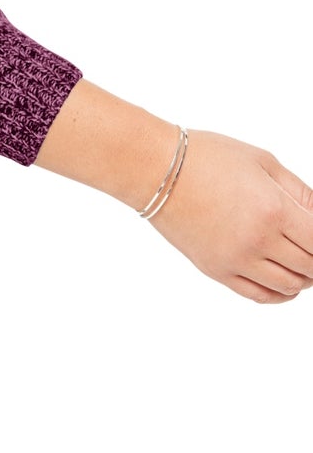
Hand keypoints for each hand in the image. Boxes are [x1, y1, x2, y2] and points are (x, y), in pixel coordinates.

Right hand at [145, 131, 312, 303]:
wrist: (155, 169)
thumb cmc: (205, 156)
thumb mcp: (262, 161)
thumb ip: (300, 192)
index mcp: (274, 210)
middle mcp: (257, 240)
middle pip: (309, 266)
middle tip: (310, 246)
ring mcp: (236, 260)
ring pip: (288, 286)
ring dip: (303, 278)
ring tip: (302, 264)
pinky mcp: (216, 270)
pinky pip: (259, 295)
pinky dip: (279, 294)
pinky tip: (285, 284)